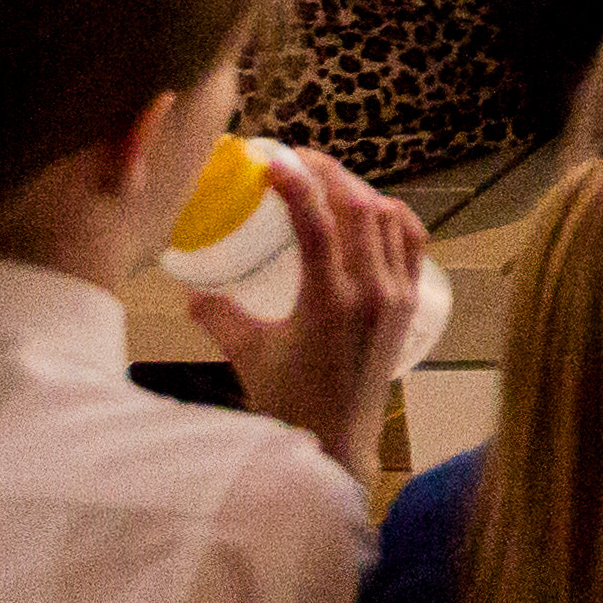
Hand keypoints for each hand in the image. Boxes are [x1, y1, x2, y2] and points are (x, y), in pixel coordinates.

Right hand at [201, 146, 425, 462]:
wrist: (339, 442)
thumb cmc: (289, 402)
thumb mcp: (248, 354)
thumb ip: (218, 316)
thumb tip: (190, 288)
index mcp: (330, 303)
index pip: (319, 227)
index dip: (297, 186)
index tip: (274, 160)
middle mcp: (372, 293)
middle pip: (360, 209)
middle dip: (330, 175)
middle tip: (298, 161)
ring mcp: (397, 295)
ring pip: (390, 218)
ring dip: (360, 191)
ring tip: (327, 181)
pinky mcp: (409, 303)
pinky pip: (412, 241)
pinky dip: (393, 215)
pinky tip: (371, 209)